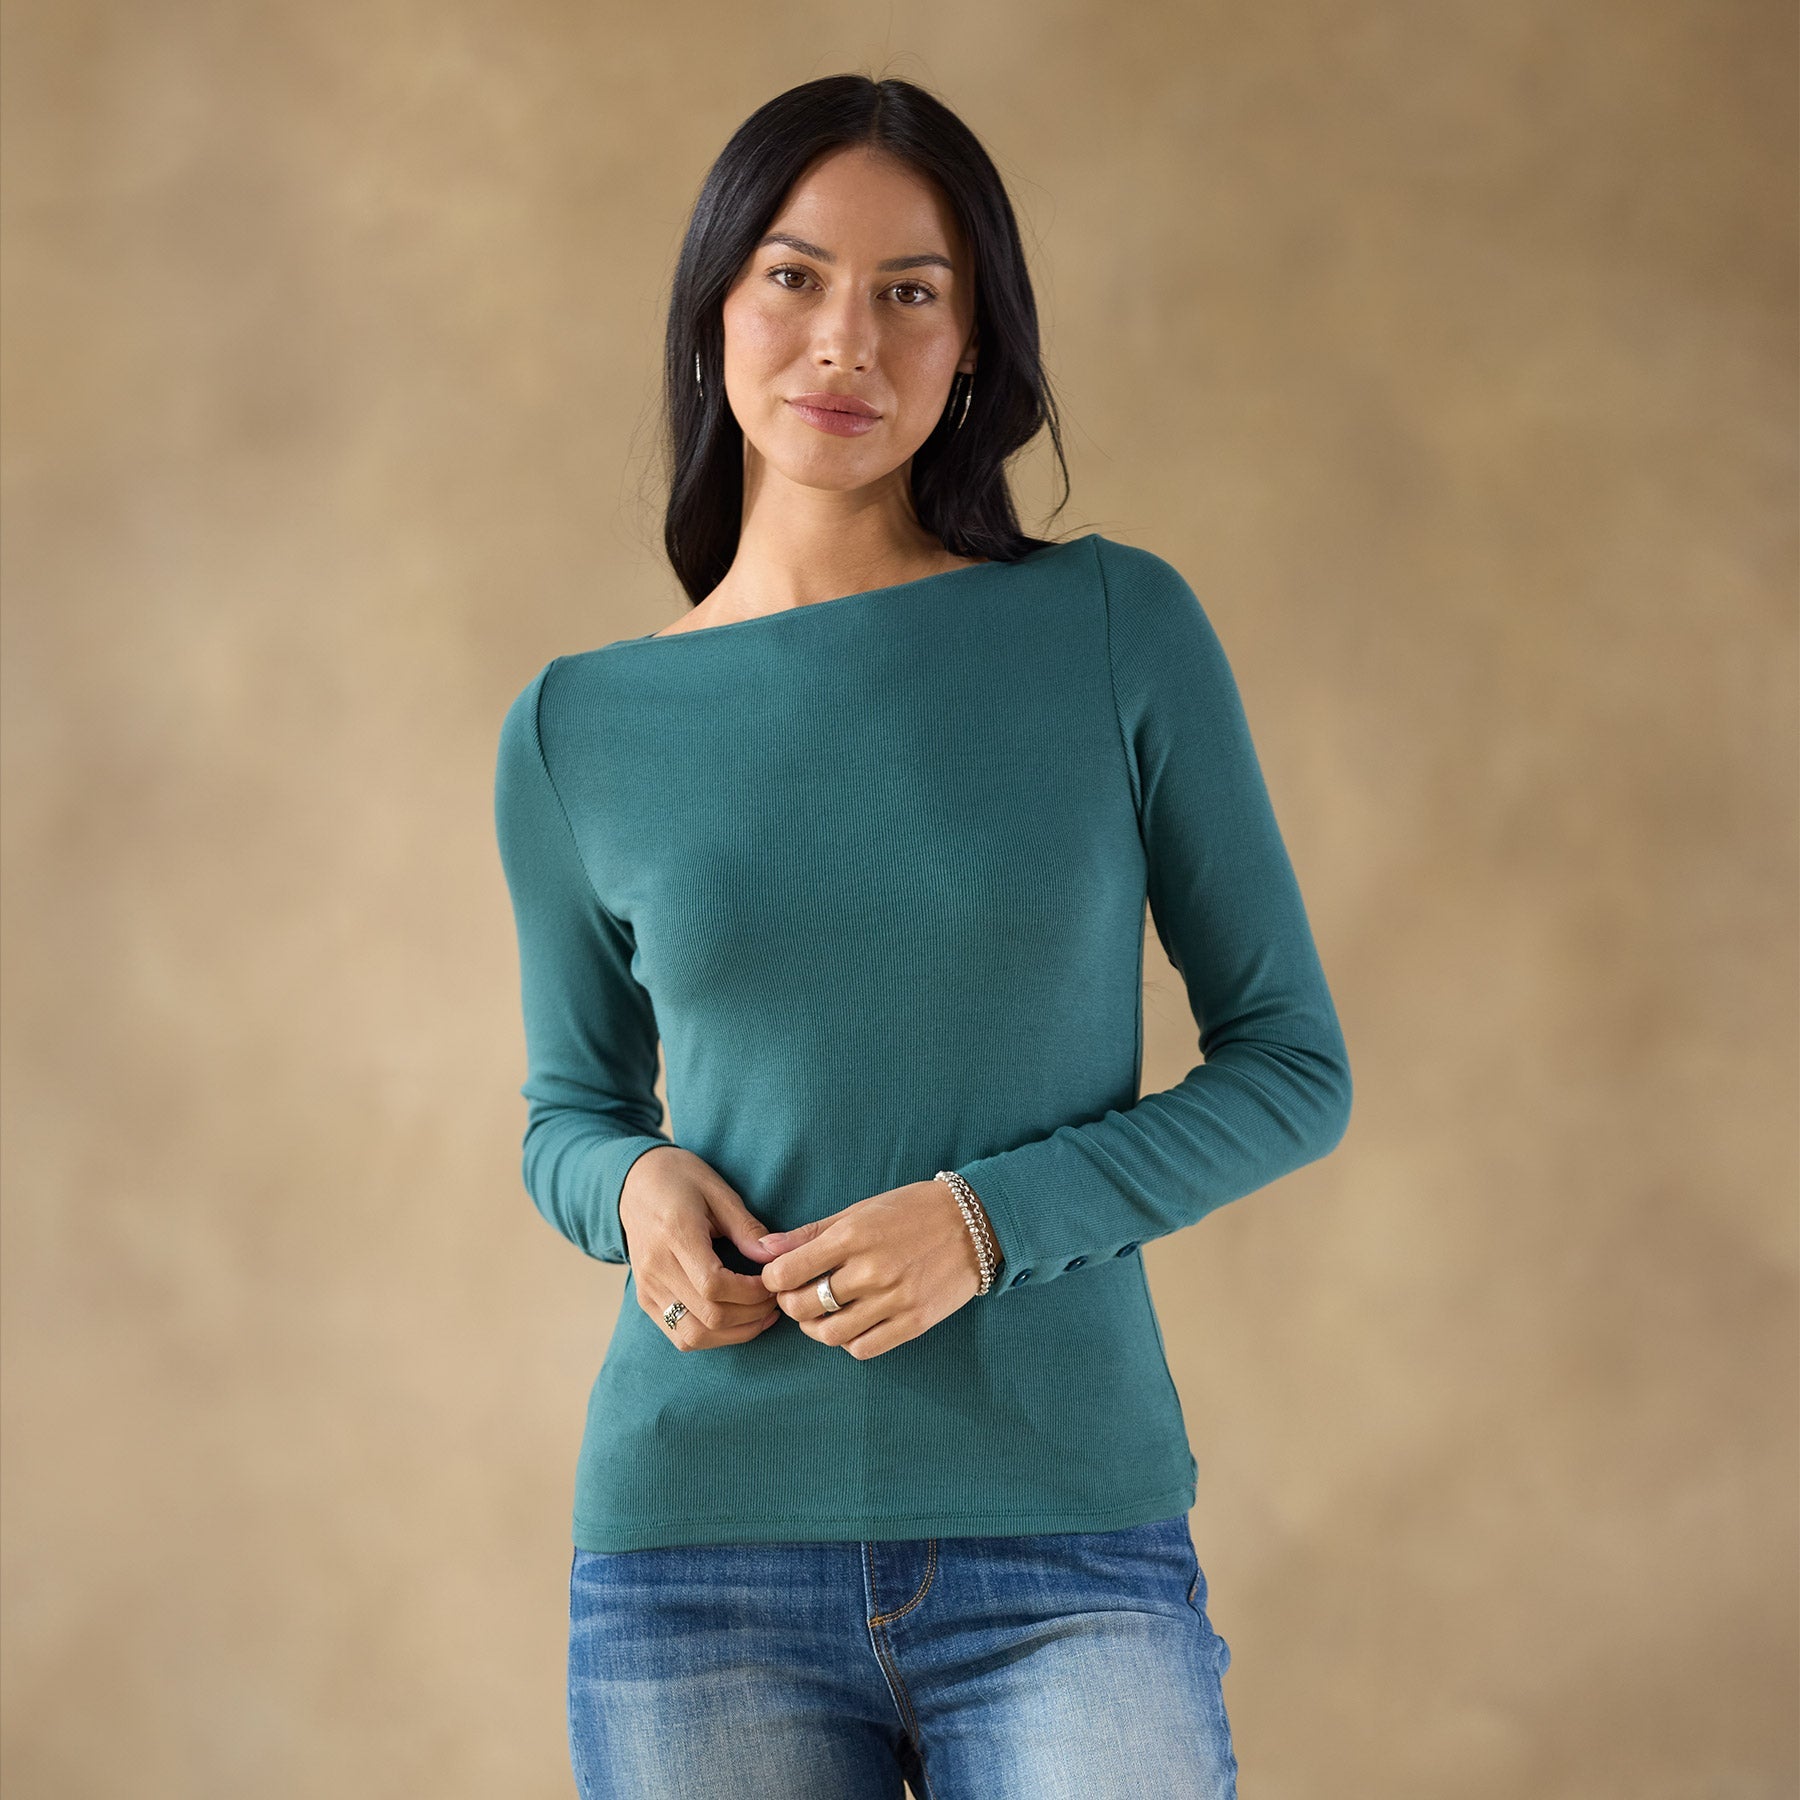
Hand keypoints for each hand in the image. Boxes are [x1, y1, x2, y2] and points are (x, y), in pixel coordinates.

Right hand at [618, 1146, 783, 1349]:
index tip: (773, 1282)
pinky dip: (711, 1337)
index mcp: (674, 1234)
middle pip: (708, 1316)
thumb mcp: (718, 1191)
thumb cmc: (680, 1179)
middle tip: (774, 1300)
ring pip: (693, 1335)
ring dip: (733, 1334)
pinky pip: (679, 1335)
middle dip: (751, 1316)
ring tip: (760, 1317)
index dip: (751, 1293)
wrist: (634, 1182)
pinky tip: (734, 1321)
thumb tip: (775, 1257)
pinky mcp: (644, 1299)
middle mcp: (655, 1267)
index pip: (714, 1285)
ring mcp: (647, 1287)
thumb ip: (746, 1227)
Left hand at [755, 1179, 986, 1359]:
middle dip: (789, 1305)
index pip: (788, 1272)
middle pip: (804, 1307)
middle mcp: (872, 1270)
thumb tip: (765, 1249)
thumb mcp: (861, 1210)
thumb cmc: (912, 1210)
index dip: (773, 1280)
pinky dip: (847, 1342)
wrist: (974, 1224)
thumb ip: (811, 1232)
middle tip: (794, 1297)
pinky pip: (863, 1348)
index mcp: (854, 1235)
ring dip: (814, 1328)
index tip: (777, 1278)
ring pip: (830, 1333)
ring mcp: (894, 1300)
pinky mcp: (914, 1323)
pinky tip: (850, 1325)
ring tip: (819, 1314)